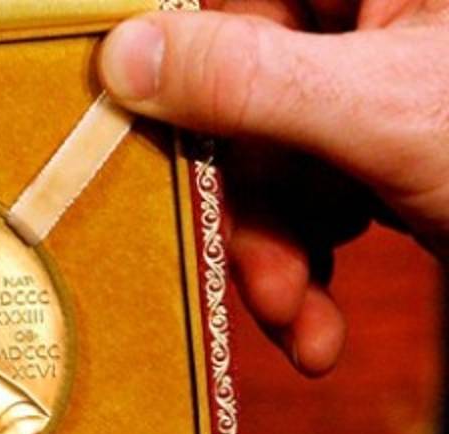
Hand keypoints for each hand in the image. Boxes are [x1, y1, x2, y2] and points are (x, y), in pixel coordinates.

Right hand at [98, 0, 448, 375]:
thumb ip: (247, 81)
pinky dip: (310, 258)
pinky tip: (319, 321)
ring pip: (276, 149)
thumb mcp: (386, 118)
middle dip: (248, 204)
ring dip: (275, 252)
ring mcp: (387, 72)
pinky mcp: (391, 136)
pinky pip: (316, 183)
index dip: (174, 50)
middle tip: (256, 281)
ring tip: (299, 326)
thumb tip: (119, 53)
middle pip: (244, 84)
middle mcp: (375, 9)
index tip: (125, 117)